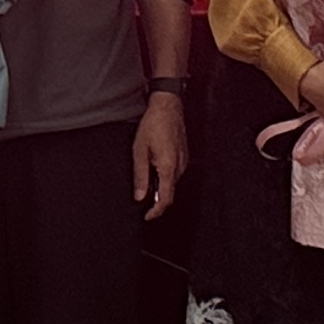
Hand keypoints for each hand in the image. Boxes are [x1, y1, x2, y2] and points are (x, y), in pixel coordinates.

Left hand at [131, 91, 187, 215]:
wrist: (167, 106)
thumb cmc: (153, 125)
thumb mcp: (139, 151)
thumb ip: (140, 176)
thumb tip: (139, 196)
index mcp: (168, 167)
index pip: (165, 199)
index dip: (156, 211)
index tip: (147, 216)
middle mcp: (180, 167)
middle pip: (170, 193)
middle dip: (157, 201)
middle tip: (143, 203)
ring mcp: (184, 161)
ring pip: (173, 183)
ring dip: (161, 188)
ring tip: (147, 184)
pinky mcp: (184, 155)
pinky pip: (175, 173)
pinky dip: (165, 178)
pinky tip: (155, 170)